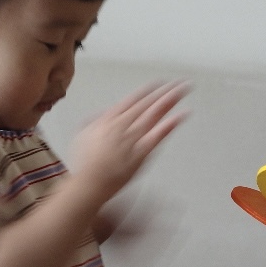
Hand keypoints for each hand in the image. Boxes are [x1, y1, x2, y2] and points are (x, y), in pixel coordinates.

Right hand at [70, 83, 187, 208]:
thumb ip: (93, 120)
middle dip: (165, 91)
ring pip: (154, 115)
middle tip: (179, 83)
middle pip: (148, 104)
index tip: (160, 83)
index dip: (148, 90)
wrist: (89, 183)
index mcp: (109, 119)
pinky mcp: (142, 154)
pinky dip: (170, 124)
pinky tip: (181, 115)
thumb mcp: (82, 135)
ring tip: (183, 92)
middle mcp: (123, 125)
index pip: (133, 99)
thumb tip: (103, 112)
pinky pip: (158, 136)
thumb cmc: (84, 164)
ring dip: (170, 101)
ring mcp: (133, 139)